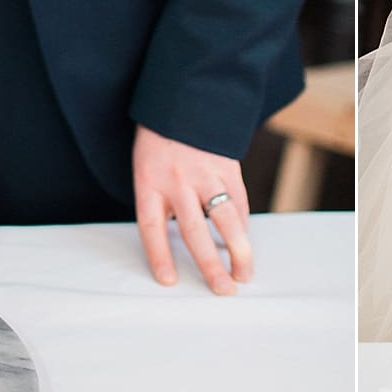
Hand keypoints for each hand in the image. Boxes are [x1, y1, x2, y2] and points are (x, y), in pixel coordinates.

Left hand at [133, 125, 251, 294]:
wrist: (182, 100)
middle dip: (210, 265)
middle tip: (223, 291)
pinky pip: (238, 201)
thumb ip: (161, 203)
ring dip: (239, 249)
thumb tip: (186, 241)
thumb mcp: (146, 170)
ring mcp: (205, 174)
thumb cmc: (159, 144)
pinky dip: (242, 224)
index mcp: (149, 184)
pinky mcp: (227, 166)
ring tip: (244, 273)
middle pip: (193, 231)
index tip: (169, 281)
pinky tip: (243, 241)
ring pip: (225, 218)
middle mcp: (177, 182)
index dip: (160, 256)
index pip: (152, 229)